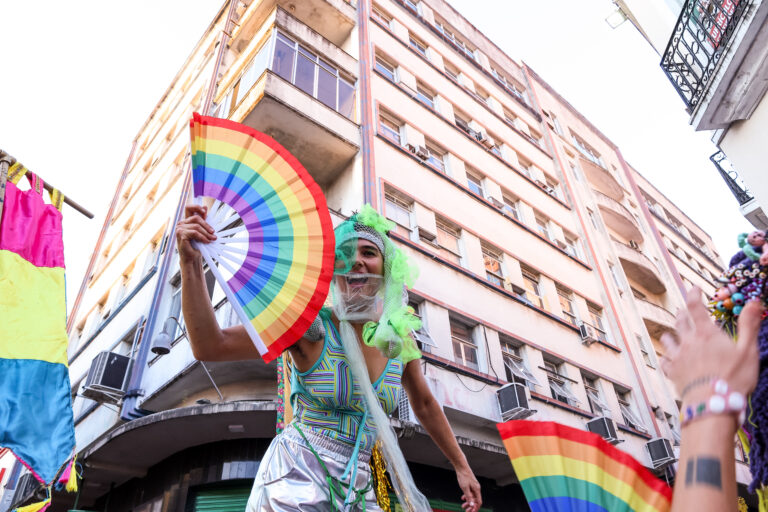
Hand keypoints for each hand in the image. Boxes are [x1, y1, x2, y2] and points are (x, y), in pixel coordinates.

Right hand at [176, 204, 215, 263]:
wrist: (192, 258)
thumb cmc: (196, 245)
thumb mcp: (201, 231)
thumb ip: (202, 220)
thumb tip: (205, 207)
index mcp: (185, 221)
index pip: (189, 208)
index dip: (196, 207)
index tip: (205, 212)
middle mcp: (180, 223)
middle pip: (196, 218)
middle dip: (207, 226)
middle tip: (214, 233)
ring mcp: (179, 229)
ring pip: (196, 227)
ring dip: (206, 233)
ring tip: (212, 239)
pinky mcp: (181, 235)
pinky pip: (195, 233)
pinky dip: (202, 237)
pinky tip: (207, 241)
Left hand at [456, 465, 480, 511]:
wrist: (461, 467)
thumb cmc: (463, 476)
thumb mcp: (465, 488)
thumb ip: (469, 497)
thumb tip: (472, 505)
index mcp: (477, 489)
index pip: (479, 502)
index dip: (475, 508)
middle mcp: (477, 488)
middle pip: (476, 500)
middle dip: (471, 506)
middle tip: (465, 510)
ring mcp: (474, 486)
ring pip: (473, 497)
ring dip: (469, 502)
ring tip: (463, 505)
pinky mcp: (471, 484)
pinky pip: (471, 493)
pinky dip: (467, 497)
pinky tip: (463, 498)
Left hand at [661, 287, 762, 402]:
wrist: (712, 404)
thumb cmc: (733, 378)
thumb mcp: (747, 350)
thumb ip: (748, 325)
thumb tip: (753, 301)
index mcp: (706, 334)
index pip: (695, 307)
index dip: (693, 295)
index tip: (694, 288)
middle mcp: (688, 342)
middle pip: (680, 322)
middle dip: (682, 314)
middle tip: (683, 311)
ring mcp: (678, 357)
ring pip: (668, 339)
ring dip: (671, 335)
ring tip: (672, 334)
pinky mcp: (672, 372)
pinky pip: (664, 361)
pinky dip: (666, 358)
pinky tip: (667, 359)